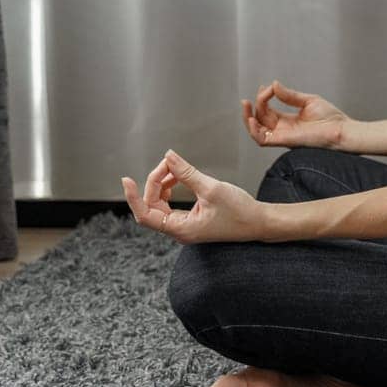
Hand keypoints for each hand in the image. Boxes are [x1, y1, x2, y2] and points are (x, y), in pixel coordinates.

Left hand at [120, 149, 270, 243]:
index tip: (127, 180)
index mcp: (181, 229)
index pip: (145, 215)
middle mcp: (180, 230)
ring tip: (175, 169)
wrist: (260, 222)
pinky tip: (179, 178)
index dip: (134, 197)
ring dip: (164, 184)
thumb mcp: (211, 188)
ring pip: (161, 204)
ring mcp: (185, 226)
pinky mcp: (192, 220)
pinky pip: (171, 205)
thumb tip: (169, 156)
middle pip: (152, 206)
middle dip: (155, 183)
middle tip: (168, 163)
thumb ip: (186, 173)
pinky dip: (172, 189)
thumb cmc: (240, 211)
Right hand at [242, 80, 349, 148]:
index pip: (267, 110)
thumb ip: (289, 95)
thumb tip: (274, 85)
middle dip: (254, 106)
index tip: (266, 87)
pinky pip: (262, 140)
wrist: (341, 130)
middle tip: (255, 95)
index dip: (263, 98)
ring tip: (246, 105)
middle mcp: (283, 129)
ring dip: (248, 117)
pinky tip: (252, 119)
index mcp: (288, 120)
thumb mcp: (308, 101)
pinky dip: (254, 130)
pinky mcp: (284, 141)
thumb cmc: (331, 118)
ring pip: (257, 130)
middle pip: (260, 118)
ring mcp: (283, 135)